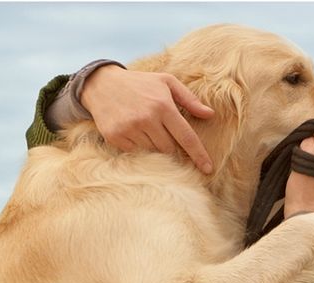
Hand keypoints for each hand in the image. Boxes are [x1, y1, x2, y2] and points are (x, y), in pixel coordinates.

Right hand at [81, 65, 215, 173]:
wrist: (102, 84)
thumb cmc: (140, 83)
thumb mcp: (166, 82)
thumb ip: (189, 99)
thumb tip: (210, 115)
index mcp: (163, 105)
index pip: (186, 137)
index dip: (199, 155)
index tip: (208, 169)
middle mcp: (147, 119)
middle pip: (170, 150)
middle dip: (174, 150)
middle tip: (169, 139)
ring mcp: (130, 129)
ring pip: (153, 153)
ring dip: (156, 149)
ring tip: (150, 133)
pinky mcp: (116, 137)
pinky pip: (136, 153)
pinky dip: (141, 149)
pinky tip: (137, 134)